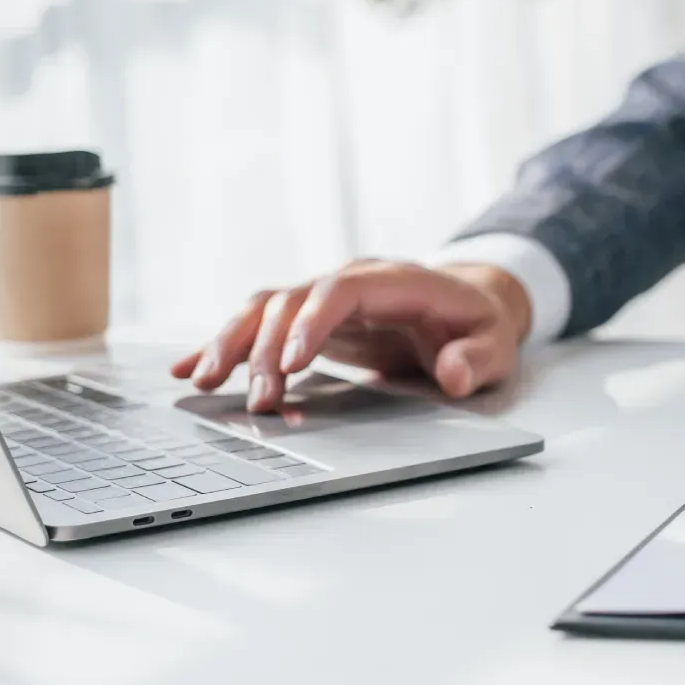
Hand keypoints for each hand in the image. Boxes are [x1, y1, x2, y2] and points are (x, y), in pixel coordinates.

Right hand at [169, 260, 533, 411]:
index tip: (292, 364)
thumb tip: (454, 373)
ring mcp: (324, 298)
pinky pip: (259, 325)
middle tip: (258, 402)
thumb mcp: (496, 343)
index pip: (342, 290)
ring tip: (204, 382)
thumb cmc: (479, 326)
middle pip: (293, 302)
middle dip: (269, 350)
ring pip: (265, 310)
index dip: (312, 322)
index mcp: (394, 281)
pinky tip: (188, 369)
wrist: (467, 304)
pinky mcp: (308, 320)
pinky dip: (225, 344)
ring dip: (233, 343)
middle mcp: (350, 281)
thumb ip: (478, 357)